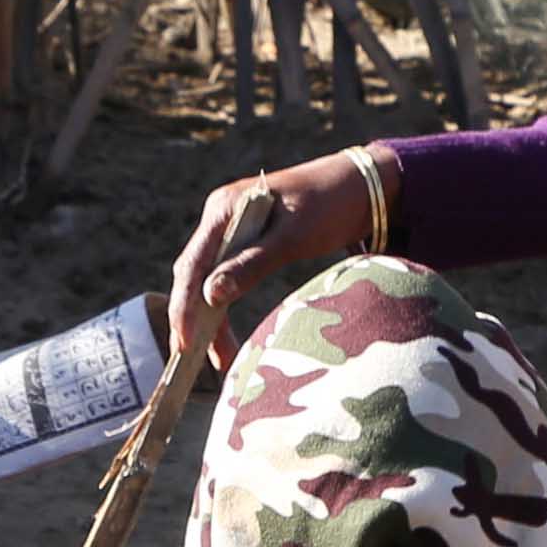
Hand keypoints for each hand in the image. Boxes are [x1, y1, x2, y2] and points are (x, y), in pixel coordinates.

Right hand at [165, 157, 370, 366]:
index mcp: (224, 208)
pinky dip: (222, 308)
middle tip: (190, 360)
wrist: (360, 186)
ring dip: (206, 319)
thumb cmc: (330, 205)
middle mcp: (220, 218)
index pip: (193, 263)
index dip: (185, 305)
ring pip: (206, 280)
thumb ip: (252, 264)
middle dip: (191, 318)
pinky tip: (224, 337)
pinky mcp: (244, 244)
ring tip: (214, 359)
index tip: (186, 341)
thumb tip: (210, 296)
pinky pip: (223, 279)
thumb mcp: (294, 237)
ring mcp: (230, 230)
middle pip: (193, 274)